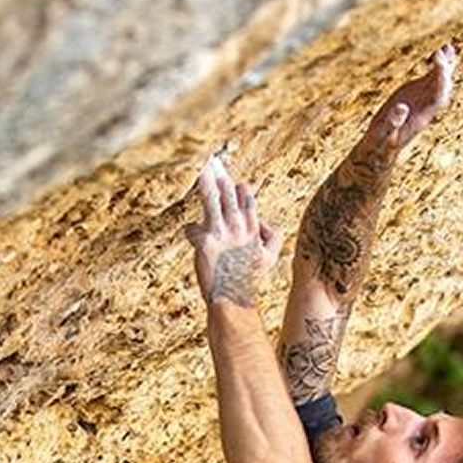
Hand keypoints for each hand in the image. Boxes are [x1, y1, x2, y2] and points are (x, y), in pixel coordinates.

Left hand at [183, 153, 282, 307]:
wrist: (233, 300)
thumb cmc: (248, 280)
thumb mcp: (270, 257)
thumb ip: (272, 235)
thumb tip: (261, 220)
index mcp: (253, 228)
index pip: (247, 198)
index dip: (238, 187)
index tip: (232, 179)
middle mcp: (238, 227)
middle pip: (228, 193)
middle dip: (220, 177)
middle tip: (210, 162)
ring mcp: (222, 233)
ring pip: (212, 200)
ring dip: (205, 183)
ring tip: (200, 169)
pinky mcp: (206, 243)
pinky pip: (193, 229)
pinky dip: (191, 232)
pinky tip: (190, 234)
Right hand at [363, 43, 456, 156]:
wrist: (381, 145)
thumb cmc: (381, 143)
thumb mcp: (382, 136)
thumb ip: (392, 123)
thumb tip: (401, 108)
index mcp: (421, 117)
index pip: (438, 98)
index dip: (441, 81)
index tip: (439, 65)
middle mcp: (427, 107)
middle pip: (443, 88)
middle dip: (444, 71)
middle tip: (441, 52)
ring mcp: (423, 99)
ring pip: (440, 81)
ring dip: (445, 65)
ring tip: (447, 47)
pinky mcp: (417, 93)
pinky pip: (432, 78)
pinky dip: (439, 65)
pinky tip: (442, 51)